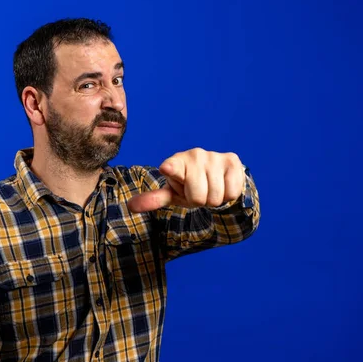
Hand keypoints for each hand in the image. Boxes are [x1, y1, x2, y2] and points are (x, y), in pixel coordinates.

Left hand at [128, 148, 244, 212]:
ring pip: (215, 197)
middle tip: (198, 192)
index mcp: (175, 162)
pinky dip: (228, 195)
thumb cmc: (190, 186)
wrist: (218, 177)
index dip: (171, 169)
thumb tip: (130, 206)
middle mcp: (194, 155)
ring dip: (214, 199)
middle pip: (198, 197)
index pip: (173, 167)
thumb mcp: (172, 193)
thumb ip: (153, 199)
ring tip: (210, 189)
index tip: (167, 168)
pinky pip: (231, 192)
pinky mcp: (232, 160)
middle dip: (199, 201)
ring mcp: (214, 156)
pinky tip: (223, 185)